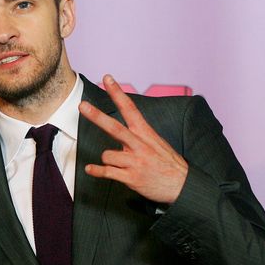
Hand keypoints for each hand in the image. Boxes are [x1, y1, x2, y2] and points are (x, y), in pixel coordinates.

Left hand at [79, 74, 187, 203]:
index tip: (107, 78)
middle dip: (96, 115)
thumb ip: (138, 134)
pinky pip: (107, 172)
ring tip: (119, 165)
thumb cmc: (167, 163)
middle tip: (82, 106)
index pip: (130, 108)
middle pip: (114, 127)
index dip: (117, 93)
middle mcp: (139, 145)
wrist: (183, 186)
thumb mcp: (156, 142)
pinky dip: (97, 171)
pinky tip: (90, 169)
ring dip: (107, 160)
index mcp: (145, 133)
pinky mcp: (131, 178)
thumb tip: (121, 128)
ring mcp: (135, 161)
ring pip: (107, 154)